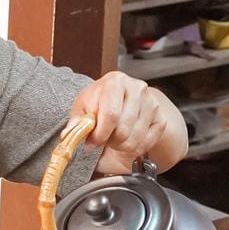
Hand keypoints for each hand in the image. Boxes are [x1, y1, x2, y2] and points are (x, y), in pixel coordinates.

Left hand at [70, 71, 184, 170]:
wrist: (121, 97)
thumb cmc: (100, 101)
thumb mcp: (83, 106)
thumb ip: (76, 122)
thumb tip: (68, 137)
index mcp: (116, 81)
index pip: (111, 114)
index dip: (100, 134)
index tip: (92, 142)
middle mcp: (137, 89)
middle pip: (123, 130)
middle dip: (109, 141)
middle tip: (103, 138)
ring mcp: (152, 103)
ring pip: (134, 140)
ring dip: (119, 145)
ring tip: (113, 137)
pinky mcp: (160, 119)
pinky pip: (146, 144)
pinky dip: (133, 148)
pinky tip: (126, 139)